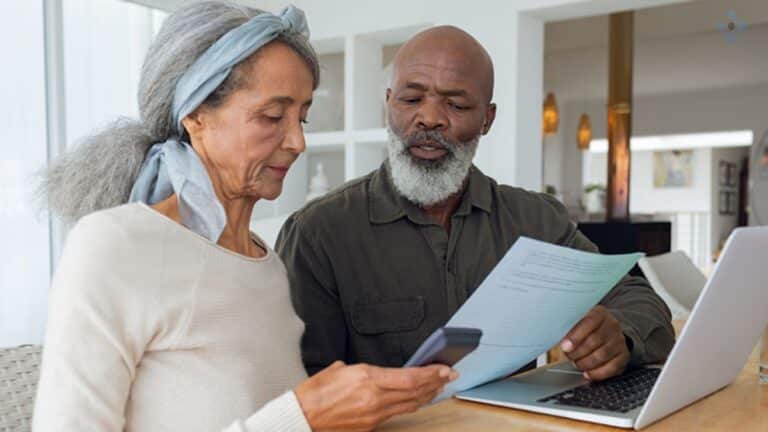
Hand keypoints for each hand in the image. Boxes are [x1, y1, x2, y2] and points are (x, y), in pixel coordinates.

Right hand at [294, 361, 457, 431]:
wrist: (302, 418)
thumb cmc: (315, 392)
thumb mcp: (339, 369)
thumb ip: (361, 369)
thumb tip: (370, 372)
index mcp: (367, 378)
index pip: (410, 377)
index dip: (431, 373)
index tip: (444, 368)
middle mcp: (375, 397)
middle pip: (415, 392)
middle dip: (436, 383)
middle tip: (451, 376)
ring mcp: (374, 414)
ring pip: (410, 404)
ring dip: (427, 395)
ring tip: (440, 387)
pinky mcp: (371, 426)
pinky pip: (397, 413)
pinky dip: (412, 405)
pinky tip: (418, 400)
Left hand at [560, 306, 629, 380]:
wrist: (609, 332)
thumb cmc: (587, 328)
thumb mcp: (578, 320)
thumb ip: (568, 326)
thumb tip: (552, 334)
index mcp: (599, 313)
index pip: (589, 322)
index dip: (575, 336)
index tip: (564, 346)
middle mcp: (612, 325)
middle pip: (595, 340)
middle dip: (577, 352)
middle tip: (568, 355)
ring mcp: (619, 341)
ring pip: (602, 355)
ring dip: (585, 363)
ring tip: (576, 363)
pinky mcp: (623, 355)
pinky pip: (612, 367)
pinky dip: (597, 373)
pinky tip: (587, 373)